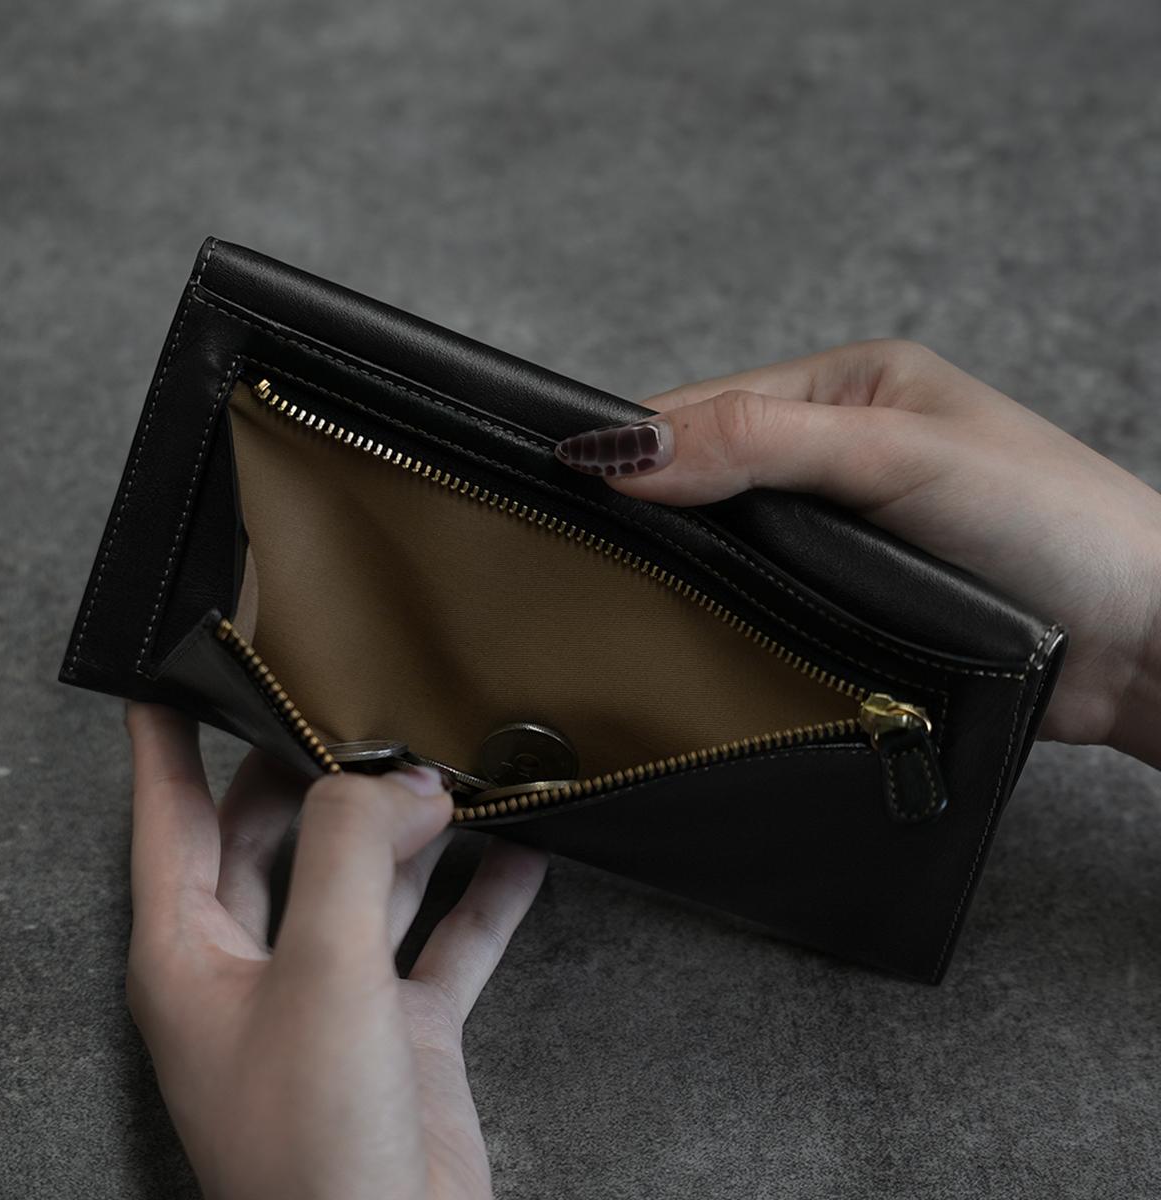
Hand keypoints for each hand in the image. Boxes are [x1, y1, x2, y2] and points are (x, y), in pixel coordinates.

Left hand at [125, 702, 547, 1199]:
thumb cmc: (313, 1153)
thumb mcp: (322, 972)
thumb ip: (353, 853)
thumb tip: (402, 781)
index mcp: (193, 953)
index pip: (170, 818)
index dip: (169, 745)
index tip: (181, 679)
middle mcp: (258, 968)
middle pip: (279, 836)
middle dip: (321, 774)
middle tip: (364, 709)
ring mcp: (334, 997)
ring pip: (369, 881)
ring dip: (413, 831)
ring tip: (453, 772)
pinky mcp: (403, 1028)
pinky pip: (445, 940)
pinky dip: (483, 898)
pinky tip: (521, 855)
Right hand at [554, 339, 1160, 766]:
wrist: (1142, 643)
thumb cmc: (1053, 524)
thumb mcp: (898, 456)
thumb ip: (763, 443)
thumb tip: (630, 452)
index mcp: (848, 385)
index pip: (708, 404)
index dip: (638, 444)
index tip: (570, 485)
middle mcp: (837, 449)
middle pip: (707, 472)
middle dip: (650, 507)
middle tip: (583, 554)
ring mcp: (841, 526)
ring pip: (728, 541)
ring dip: (685, 568)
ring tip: (623, 598)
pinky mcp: (848, 596)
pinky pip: (760, 596)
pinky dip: (721, 611)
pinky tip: (689, 633)